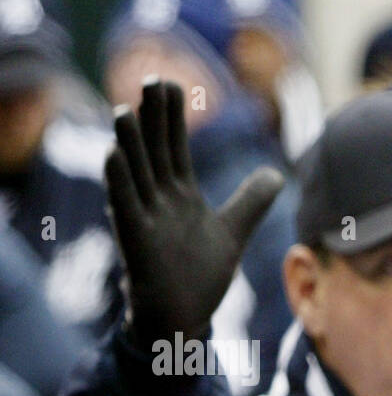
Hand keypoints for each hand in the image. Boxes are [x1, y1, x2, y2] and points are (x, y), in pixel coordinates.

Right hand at [106, 78, 283, 347]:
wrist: (185, 317)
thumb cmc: (199, 274)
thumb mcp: (232, 231)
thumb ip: (251, 201)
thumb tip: (277, 174)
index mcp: (180, 194)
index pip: (175, 147)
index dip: (173, 117)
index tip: (171, 83)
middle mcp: (159, 200)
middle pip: (155, 152)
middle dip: (153, 119)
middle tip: (151, 78)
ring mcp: (145, 219)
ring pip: (135, 174)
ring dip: (129, 144)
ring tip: (123, 111)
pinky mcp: (135, 242)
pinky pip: (124, 208)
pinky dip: (119, 183)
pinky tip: (112, 156)